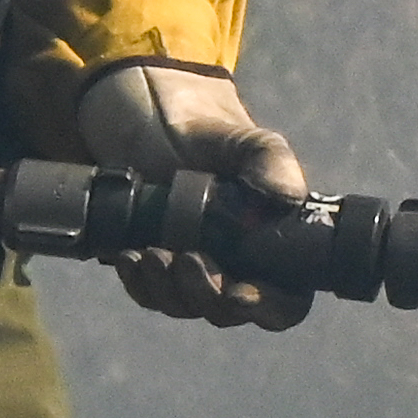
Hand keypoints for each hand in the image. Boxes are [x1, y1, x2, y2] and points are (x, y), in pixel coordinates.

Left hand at [73, 58, 312, 327]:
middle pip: (230, 311)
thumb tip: (288, 198)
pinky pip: (150, 293)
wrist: (141, 106)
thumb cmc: (204, 121)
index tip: (239, 293)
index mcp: (272, 241)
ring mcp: (195, 263)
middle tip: (187, 258)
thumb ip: (270, 161)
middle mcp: (237, 261)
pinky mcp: (154, 260)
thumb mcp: (242, 136)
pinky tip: (129, 258)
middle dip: (206, 294)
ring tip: (152, 253)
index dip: (267, 306)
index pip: (285, 299)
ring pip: (186, 305)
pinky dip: (139, 283)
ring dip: (168, 290)